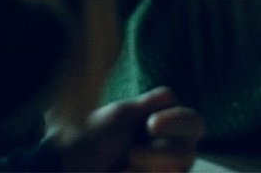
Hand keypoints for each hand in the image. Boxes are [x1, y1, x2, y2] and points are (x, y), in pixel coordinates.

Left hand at [49, 86, 205, 171]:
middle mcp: (168, 151)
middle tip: (132, 154)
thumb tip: (168, 95)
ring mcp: (161, 172)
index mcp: (163, 126)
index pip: (192, 123)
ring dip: (150, 167)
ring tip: (125, 165)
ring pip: (179, 169)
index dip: (178, 121)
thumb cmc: (92, 137)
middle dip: (162, 152)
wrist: (68, 165)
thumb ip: (148, 106)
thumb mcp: (119, 115)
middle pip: (188, 151)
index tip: (151, 124)